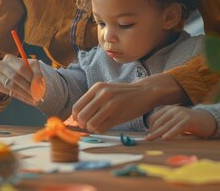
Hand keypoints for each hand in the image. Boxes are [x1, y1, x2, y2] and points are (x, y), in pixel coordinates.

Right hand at [0, 54, 43, 105]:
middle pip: (14, 77)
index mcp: (9, 58)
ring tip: (35, 100)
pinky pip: (9, 92)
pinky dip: (21, 97)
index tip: (40, 86)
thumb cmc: (22, 70)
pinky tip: (29, 100)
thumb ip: (37, 74)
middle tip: (38, 96)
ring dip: (25, 94)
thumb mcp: (31, 68)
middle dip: (28, 87)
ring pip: (11, 86)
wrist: (6, 73)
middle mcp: (0, 65)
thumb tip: (39, 86)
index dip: (31, 78)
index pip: (21, 68)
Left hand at [70, 74, 188, 132]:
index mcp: (97, 88)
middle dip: (83, 125)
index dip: (75, 118)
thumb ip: (92, 101)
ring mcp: (110, 105)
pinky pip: (101, 128)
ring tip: (97, 126)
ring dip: (92, 129)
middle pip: (81, 117)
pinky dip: (100, 130)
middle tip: (88, 126)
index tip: (79, 122)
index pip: (77, 107)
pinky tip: (105, 126)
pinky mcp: (118, 115)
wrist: (144, 92)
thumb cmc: (122, 94)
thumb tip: (75, 118)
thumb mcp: (105, 91)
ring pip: (90, 124)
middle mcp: (102, 95)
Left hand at [146, 106, 215, 139]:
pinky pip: (177, 128)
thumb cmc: (190, 123)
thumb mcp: (176, 121)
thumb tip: (155, 133)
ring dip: (157, 133)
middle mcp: (173, 110)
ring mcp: (181, 114)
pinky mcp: (188, 120)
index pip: (154, 118)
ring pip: (166, 125)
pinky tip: (165, 138)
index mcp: (169, 109)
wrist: (207, 120)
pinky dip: (171, 133)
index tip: (148, 135)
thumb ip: (167, 124)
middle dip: (152, 131)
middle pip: (159, 122)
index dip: (150, 127)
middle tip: (146, 139)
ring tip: (150, 139)